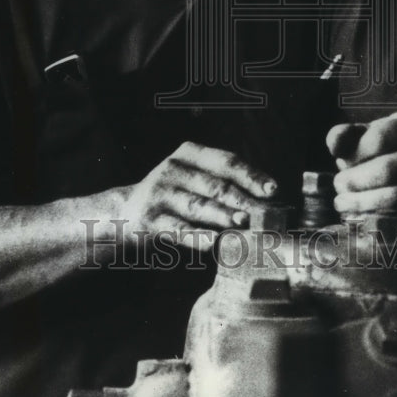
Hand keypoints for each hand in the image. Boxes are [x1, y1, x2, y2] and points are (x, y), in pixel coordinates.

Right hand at [122, 141, 276, 250]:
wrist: (124, 211)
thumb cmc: (172, 195)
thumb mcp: (192, 177)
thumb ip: (222, 182)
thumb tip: (265, 201)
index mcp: (188, 154)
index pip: (225, 161)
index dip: (251, 175)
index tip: (272, 190)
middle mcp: (173, 169)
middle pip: (214, 184)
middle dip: (241, 199)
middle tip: (262, 213)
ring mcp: (160, 194)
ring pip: (197, 205)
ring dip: (222, 215)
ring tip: (243, 223)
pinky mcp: (150, 220)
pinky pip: (177, 229)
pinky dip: (196, 236)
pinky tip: (213, 242)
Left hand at [326, 109, 396, 218]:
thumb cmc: (390, 141)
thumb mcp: (368, 130)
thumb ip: (346, 134)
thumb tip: (334, 147)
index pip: (379, 139)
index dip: (356, 153)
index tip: (338, 160)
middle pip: (388, 170)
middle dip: (356, 180)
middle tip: (339, 184)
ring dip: (363, 202)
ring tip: (342, 202)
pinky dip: (377, 215)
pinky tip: (360, 213)